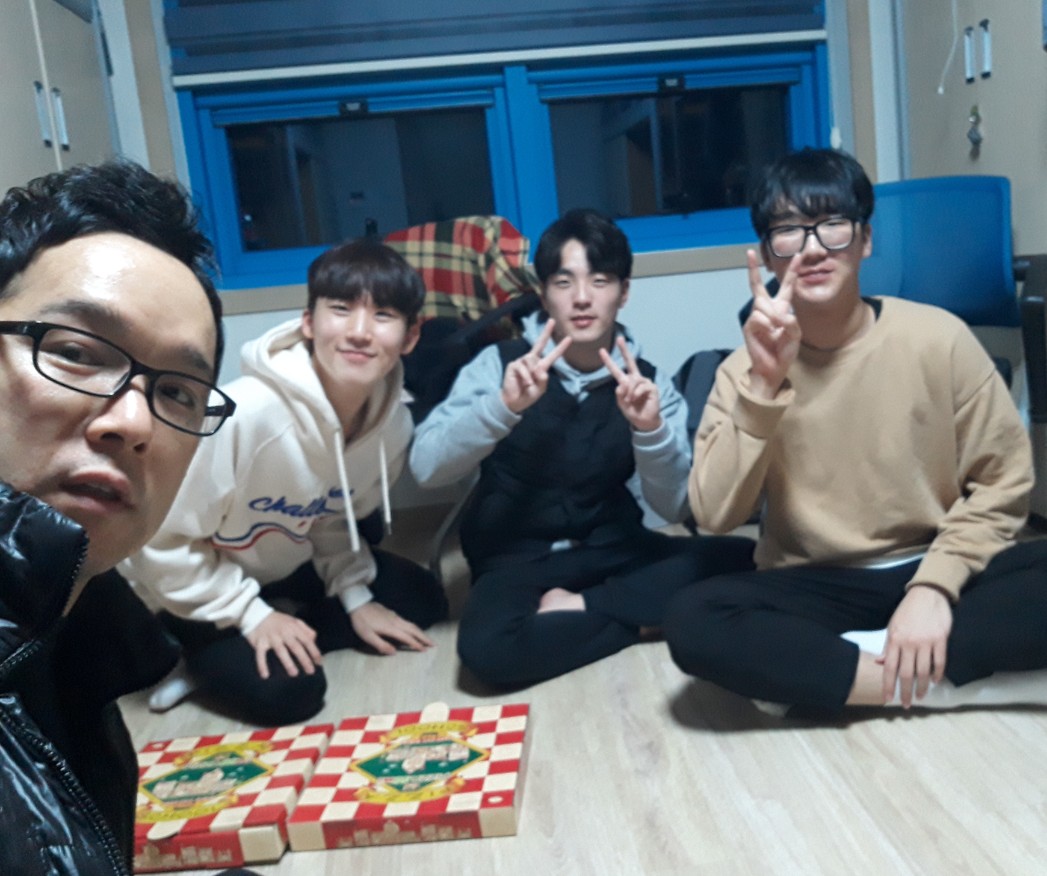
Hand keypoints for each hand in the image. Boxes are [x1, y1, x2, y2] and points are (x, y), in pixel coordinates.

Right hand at [245, 610, 321, 679]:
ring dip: (287, 662)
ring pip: (281, 651)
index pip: (307, 640)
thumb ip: (306, 630)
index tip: (319, 662)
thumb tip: (314, 641)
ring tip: (294, 673)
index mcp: (294, 627)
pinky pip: (260, 655)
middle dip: (304, 659)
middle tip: (310, 671)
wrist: (257, 614)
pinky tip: (265, 675)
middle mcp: (284, 632)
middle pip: (296, 647)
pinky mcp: (259, 642)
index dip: (314, 651)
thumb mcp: (295, 621)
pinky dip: (262, 665)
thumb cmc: (279, 621)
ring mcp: (271, 637)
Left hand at [350, 601, 434, 654]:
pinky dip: (414, 628)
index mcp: (391, 628)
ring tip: (427, 639)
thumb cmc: (361, 621)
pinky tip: (414, 631)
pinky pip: (407, 622)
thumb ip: (381, 645)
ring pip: (412, 625)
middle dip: (424, 637)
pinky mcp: (393, 614)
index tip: (424, 650)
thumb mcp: (367, 636)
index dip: (416, 644)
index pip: (407, 637)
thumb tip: (394, 652)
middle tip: (433, 644)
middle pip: (414, 629)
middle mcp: (396, 621)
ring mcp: (395, 616)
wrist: (358, 604)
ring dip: (421, 632)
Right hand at [501, 318, 571, 413]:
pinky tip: (525, 383)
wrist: (514, 401)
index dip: (561, 347)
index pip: (552, 355)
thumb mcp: (540, 389)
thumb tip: (539, 368)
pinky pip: (523, 368)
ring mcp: (522, 362)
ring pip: (531, 361)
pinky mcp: (514, 365)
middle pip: (540, 343)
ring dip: (531, 374)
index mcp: (541, 366)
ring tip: (529, 384)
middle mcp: (532, 361)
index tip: (569, 338)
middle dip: (546, 332)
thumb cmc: (528, 394)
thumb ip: (543, 379)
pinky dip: (526, 377)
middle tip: (552, 320)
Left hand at [600, 336, 660, 431]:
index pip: (616, 370)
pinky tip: (635, 399)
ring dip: (629, 391)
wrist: (643, 421)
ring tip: (629, 400)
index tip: (601, 351)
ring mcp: (644, 382)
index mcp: (626, 382)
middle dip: (624, 350)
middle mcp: (635, 379)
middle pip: (630, 362)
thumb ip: (620, 392)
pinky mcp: (652, 387)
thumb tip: (623, 383)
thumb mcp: (621, 402)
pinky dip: (636, 394)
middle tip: (620, 338)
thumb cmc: (632, 411)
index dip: (609, 361)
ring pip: (633, 380)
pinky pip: (641, 387)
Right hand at [743, 249, 801, 397]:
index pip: (787, 287)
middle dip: (752, 269)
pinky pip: (758, 318)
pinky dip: (766, 325)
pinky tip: (769, 334)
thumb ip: (791, 322)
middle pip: (757, 286)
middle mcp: (766, 310)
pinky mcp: (749, 326)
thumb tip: (779, 315)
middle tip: (748, 253)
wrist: (773, 368)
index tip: (798, 255)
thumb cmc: (784, 351)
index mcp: (781, 308)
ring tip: (776, 330)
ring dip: (772, 316)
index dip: (792, 271)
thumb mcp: (796, 335)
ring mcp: (755, 317)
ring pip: (761, 304)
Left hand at [879, 586, 952, 706]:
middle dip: (905, 691)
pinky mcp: (941, 639)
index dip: (888, 685)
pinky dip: (938, 674)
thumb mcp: (892, 626)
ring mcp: (926, 642)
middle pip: (906, 673)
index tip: (888, 699)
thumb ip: (888, 646)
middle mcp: (909, 643)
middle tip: (907, 705)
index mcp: (895, 639)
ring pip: (924, 671)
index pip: (890, 667)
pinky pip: (940, 662)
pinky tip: (935, 681)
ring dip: (922, 687)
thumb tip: (881, 663)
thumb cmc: (907, 611)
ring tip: (921, 696)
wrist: (927, 594)